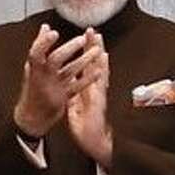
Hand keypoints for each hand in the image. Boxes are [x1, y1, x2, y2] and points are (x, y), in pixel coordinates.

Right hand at [14, 25, 105, 136]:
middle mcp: (42, 77)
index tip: (54, 32)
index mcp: (33, 68)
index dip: (43, 42)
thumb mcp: (32, 67)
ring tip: (97, 50)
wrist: (31, 117)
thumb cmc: (33, 88)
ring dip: (84, 60)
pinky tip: (98, 72)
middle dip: (69, 49)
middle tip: (83, 39)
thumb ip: (39, 47)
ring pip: (69, 72)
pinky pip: (77, 88)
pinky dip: (88, 79)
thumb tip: (45, 27)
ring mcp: (53, 88)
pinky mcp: (62, 99)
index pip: (36, 53)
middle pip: (55, 60)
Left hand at [66, 35, 111, 166]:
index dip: (84, 54)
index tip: (85, 39)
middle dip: (92, 47)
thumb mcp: (76, 109)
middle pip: (92, 64)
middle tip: (92, 30)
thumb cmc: (86, 129)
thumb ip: (74, 95)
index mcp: (86, 90)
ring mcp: (98, 93)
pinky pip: (100, 83)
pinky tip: (103, 59)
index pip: (85, 67)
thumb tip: (71, 85)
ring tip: (98, 38)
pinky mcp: (99, 101)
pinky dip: (101, 70)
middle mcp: (94, 89)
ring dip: (98, 53)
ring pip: (98, 69)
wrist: (94, 144)